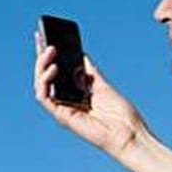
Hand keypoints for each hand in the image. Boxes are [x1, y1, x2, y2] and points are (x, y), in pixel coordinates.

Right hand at [33, 42, 147, 160]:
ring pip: (41, 85)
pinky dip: (45, 82)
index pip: (57, 72)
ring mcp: (63, 108)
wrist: (130, 134)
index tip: (46, 37)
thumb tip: (80, 55)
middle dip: (42, 57)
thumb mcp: (103, 85)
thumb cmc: (121, 115)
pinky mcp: (62, 116)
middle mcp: (66, 101)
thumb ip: (89, 72)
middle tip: (43, 38)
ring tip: (50, 50)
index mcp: (75, 94)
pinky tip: (54, 68)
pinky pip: (45, 97)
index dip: (49, 57)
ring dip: (41, 66)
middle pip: (46, 76)